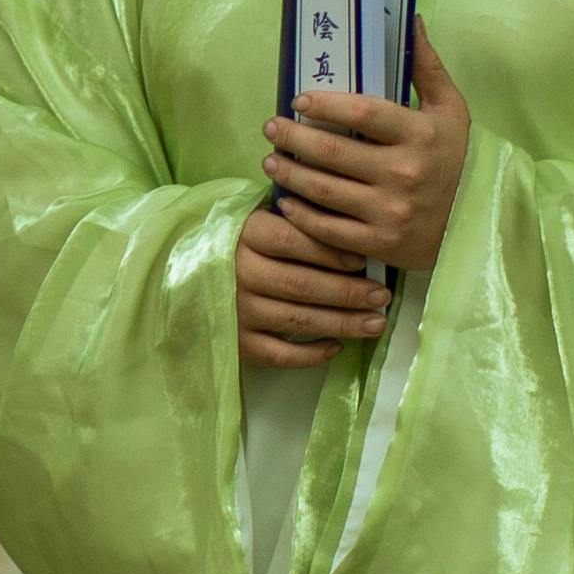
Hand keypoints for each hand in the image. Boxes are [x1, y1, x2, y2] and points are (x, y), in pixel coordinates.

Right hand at [236, 204, 393, 368]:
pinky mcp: (237, 342)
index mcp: (246, 234)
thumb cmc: (243, 242)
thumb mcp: (263, 218)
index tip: (363, 261)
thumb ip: (299, 218)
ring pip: (297, 320)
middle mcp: (239, 272)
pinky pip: (279, 355)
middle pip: (301, 284)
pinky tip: (336, 347)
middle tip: (382, 296)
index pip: (292, 240)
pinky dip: (310, 355)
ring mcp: (236, 311)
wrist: (191, 274)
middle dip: (348, 293)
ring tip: (375, 323)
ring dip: (341, 324)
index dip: (330, 252)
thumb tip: (352, 227)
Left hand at [263, 24, 463, 278]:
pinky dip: (302, 214)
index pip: (363, 113)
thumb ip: (426, 67)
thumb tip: (410, 19)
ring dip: (289, 174)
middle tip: (270, 127)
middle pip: (333, 152)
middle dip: (292, 138)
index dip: (325, 104)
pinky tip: (286, 200)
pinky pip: (329, 229)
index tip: (298, 100)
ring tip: (270, 159)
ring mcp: (391, 211)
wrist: (475, 223)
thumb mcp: (450, 110)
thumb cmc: (455, 158)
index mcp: (421, 135)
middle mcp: (405, 173)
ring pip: (324, 190)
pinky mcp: (380, 243)